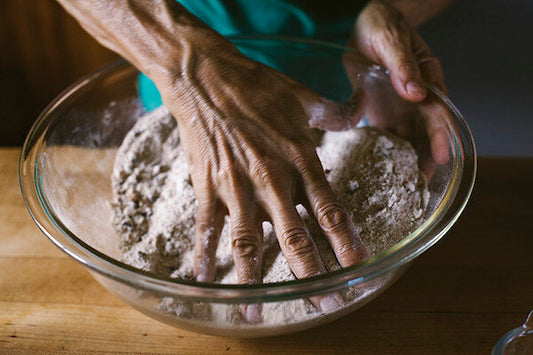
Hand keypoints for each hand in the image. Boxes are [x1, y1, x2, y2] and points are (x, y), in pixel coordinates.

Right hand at [155, 39, 368, 294]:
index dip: (344, 241)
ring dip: (254, 278)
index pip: (329, 208)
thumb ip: (335, 111)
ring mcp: (237, 186)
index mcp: (300, 159)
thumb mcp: (303, 96)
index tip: (357, 267)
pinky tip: (204, 281)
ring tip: (256, 311)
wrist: (206, 76)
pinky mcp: (208, 186)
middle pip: (294, 236)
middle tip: (322, 305)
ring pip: (249, 242)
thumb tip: (361, 108)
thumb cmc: (256, 85)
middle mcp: (272, 179)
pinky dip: (204, 255)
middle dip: (310, 274)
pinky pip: (207, 227)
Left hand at [344, 0, 450, 176]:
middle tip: (421, 183)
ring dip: (407, 160)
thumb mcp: (392, 42)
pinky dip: (385, 152)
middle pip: (425, 132)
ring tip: (402, 184)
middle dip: (426, 157)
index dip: (440, 135)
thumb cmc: (382, 27)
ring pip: (407, 138)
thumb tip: (416, 93)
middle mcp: (416, 99)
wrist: (359, 26)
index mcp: (428, 80)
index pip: (438, 112)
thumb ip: (403, 67)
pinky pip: (385, 135)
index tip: (442, 155)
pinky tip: (379, 169)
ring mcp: (398, 108)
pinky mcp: (380, 112)